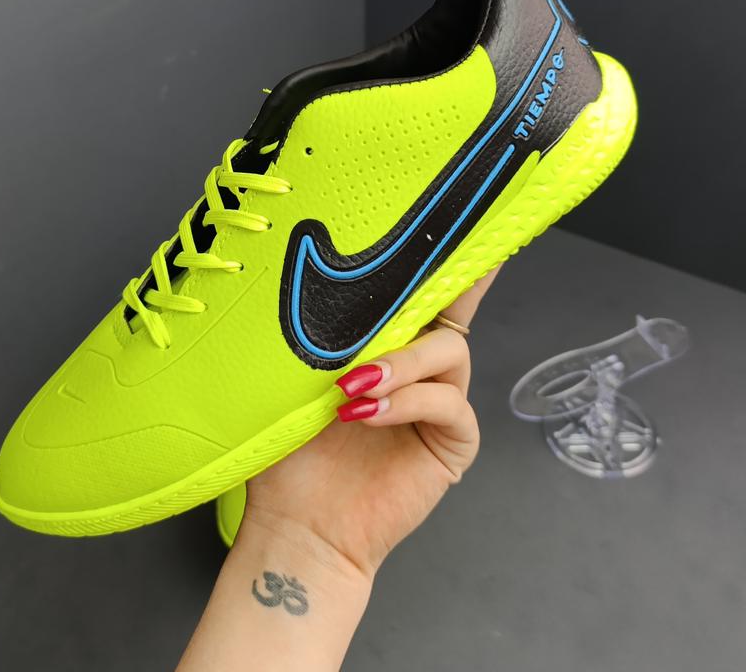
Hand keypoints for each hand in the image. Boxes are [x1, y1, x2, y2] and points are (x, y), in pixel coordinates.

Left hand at [241, 268, 499, 579]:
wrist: (298, 526)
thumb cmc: (292, 453)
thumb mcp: (295, 379)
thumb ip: (316, 333)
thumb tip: (305, 272)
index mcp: (386, 345)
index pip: (417, 292)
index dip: (435, 256)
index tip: (450, 219)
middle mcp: (419, 367)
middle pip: (451, 309)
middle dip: (449, 282)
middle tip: (440, 262)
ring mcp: (439, 403)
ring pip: (448, 354)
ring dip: (404, 362)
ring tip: (357, 383)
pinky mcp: (452, 442)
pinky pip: (449, 405)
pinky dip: (410, 402)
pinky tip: (369, 412)